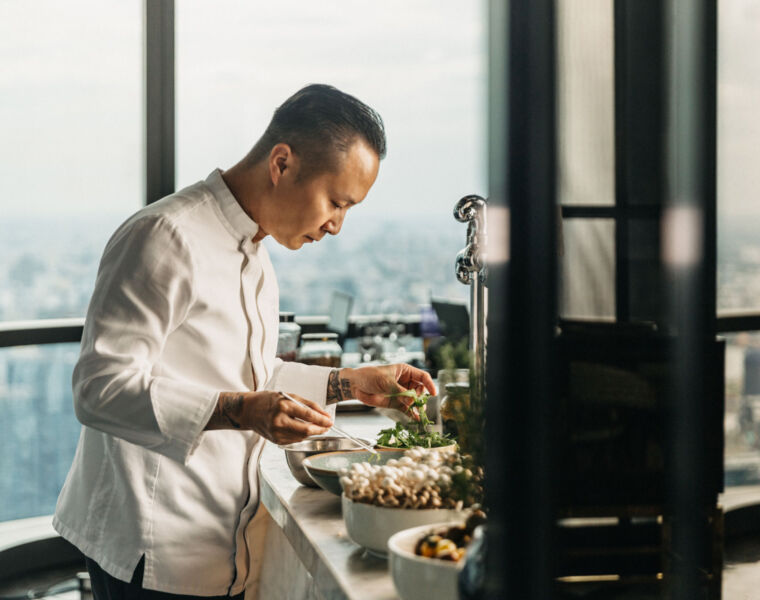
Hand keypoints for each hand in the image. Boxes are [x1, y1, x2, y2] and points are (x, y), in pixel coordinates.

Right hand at [205, 390, 332, 443]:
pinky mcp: (275, 440)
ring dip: (313, 433)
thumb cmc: (270, 401)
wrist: (249, 411)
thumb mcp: (289, 396)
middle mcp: (279, 420)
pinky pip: (295, 440)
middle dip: (320, 429)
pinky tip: (304, 430)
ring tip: (317, 427)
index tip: (330, 420)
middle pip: (306, 430)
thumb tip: (324, 415)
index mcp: (283, 406)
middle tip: (328, 426)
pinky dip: (302, 436)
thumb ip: (308, 405)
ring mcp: (276, 432)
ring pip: (302, 437)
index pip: (308, 415)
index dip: (322, 419)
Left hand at [330, 364, 436, 416]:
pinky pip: (407, 409)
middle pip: (420, 390)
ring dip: (417, 407)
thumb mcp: (385, 381)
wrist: (356, 385)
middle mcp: (405, 382)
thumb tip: (412, 399)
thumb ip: (399, 391)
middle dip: (420, 398)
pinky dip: (412, 414)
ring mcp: (401, 393)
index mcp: (405, 371)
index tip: (433, 393)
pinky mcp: (396, 403)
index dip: (429, 384)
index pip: (422, 376)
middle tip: (416, 403)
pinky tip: (417, 418)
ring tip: (419, 413)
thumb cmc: (370, 376)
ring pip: (414, 401)